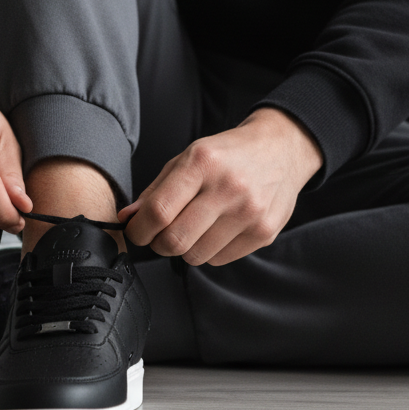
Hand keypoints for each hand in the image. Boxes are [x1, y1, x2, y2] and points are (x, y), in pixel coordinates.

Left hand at [120, 108, 322, 265]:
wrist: (281, 149)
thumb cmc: (227, 154)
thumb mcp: (188, 157)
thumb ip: (156, 189)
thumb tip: (127, 218)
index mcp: (202, 163)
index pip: (159, 211)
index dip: (138, 229)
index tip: (135, 231)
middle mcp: (228, 187)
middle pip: (175, 240)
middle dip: (157, 244)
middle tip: (159, 236)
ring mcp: (249, 212)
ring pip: (196, 255)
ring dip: (185, 248)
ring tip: (191, 229)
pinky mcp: (264, 232)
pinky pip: (220, 259)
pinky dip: (209, 251)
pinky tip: (216, 230)